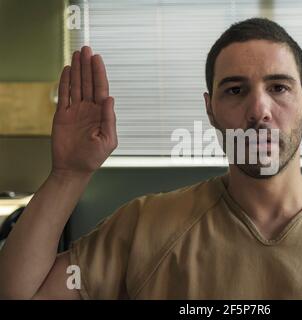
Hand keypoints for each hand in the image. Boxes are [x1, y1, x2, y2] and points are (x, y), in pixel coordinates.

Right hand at [51, 46, 117, 176]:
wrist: (73, 169)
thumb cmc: (93, 158)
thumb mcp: (107, 140)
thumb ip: (109, 118)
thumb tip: (110, 98)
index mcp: (102, 113)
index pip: (101, 88)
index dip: (99, 73)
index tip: (97, 58)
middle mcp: (89, 109)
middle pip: (89, 83)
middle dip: (88, 66)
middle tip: (86, 48)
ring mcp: (76, 111)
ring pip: (77, 85)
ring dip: (77, 70)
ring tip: (77, 54)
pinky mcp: (62, 115)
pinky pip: (64, 95)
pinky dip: (65, 82)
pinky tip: (68, 70)